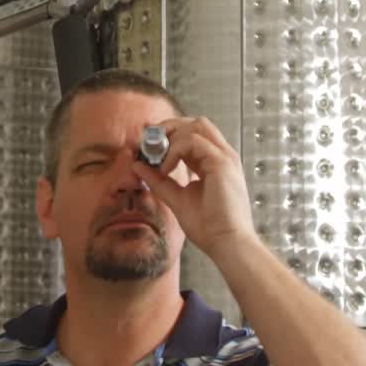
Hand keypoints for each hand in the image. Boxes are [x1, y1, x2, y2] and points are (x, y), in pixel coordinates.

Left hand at [131, 116, 258, 258]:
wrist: (226, 243)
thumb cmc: (209, 227)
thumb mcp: (177, 198)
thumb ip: (159, 181)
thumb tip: (139, 166)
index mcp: (214, 163)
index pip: (193, 135)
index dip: (169, 136)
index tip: (148, 149)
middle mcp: (222, 156)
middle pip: (196, 123)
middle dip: (169, 127)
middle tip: (149, 144)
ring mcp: (225, 157)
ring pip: (196, 126)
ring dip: (171, 137)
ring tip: (157, 158)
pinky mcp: (222, 163)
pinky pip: (193, 141)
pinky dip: (174, 150)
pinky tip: (166, 168)